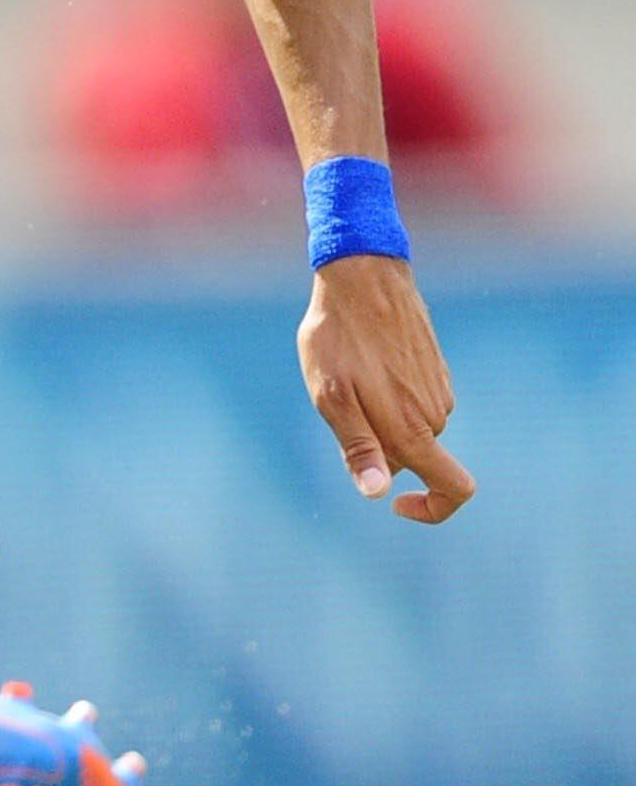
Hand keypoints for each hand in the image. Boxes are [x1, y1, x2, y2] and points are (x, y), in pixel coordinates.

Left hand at [297, 256, 474, 523]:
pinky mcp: (437, 368)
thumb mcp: (332, 397)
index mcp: (414, 428)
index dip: (433, 510)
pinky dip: (388, 397)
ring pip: (411, 429)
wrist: (363, 275)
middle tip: (340, 404)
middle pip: (414, 458)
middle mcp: (436, 413)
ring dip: (380, 419)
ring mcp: (440, 388)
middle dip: (380, 449)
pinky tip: (364, 362)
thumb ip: (359, 449)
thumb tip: (378, 493)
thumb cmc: (338, 337)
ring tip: (349, 377)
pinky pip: (413, 403)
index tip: (396, 503)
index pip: (454, 488)